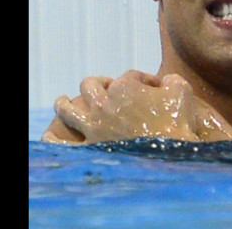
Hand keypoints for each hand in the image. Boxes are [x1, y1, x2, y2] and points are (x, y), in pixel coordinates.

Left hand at [48, 71, 222, 143]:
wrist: (169, 154)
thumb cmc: (177, 122)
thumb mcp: (182, 91)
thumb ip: (171, 79)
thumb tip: (165, 80)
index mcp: (125, 87)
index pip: (131, 76)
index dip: (144, 80)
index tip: (156, 89)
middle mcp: (103, 103)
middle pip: (91, 85)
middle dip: (100, 83)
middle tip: (107, 88)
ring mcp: (94, 126)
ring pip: (67, 109)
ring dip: (63, 103)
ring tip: (62, 101)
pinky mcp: (90, 147)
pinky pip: (63, 144)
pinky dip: (53, 140)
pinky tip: (48, 137)